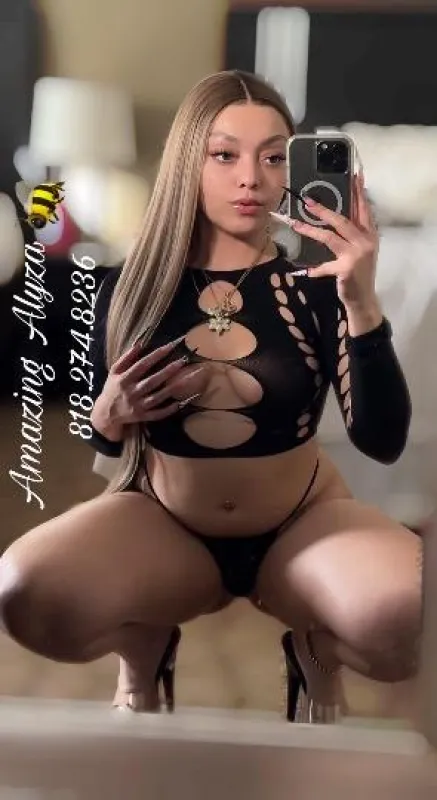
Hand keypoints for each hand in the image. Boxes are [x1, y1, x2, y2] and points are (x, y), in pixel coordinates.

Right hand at [92, 335, 204, 432]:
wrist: (106, 413)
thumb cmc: (112, 388)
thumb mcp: (114, 371)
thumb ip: (126, 358)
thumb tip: (139, 343)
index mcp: (124, 379)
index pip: (142, 365)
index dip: (156, 355)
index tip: (170, 346)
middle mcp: (131, 393)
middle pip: (152, 381)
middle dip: (168, 370)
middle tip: (183, 361)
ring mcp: (138, 406)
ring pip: (158, 397)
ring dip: (173, 388)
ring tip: (188, 379)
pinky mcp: (143, 417)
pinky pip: (158, 414)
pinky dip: (170, 409)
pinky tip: (182, 402)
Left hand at [289, 171, 378, 307]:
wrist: (363, 299)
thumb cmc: (359, 273)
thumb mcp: (361, 250)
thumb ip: (352, 234)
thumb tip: (336, 215)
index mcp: (370, 235)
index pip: (364, 210)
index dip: (359, 193)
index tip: (355, 175)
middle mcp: (365, 242)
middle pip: (342, 221)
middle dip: (324, 210)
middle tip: (308, 201)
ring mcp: (356, 256)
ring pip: (330, 238)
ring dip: (311, 231)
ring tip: (295, 224)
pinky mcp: (346, 270)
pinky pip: (325, 267)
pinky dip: (315, 270)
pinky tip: (306, 272)